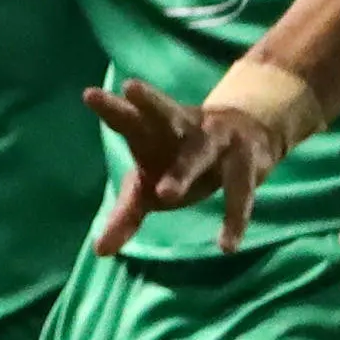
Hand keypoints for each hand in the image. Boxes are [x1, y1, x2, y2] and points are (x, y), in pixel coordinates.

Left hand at [81, 79, 286, 255]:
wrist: (250, 135)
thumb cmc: (182, 160)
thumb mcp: (152, 185)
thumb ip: (127, 213)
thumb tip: (100, 251)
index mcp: (153, 128)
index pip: (128, 118)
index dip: (111, 108)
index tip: (89, 95)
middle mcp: (182, 126)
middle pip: (162, 111)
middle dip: (148, 101)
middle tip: (130, 87)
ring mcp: (216, 138)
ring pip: (199, 151)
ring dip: (182, 171)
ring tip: (164, 195)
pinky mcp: (246, 160)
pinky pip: (239, 190)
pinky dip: (234, 217)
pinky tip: (226, 245)